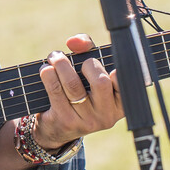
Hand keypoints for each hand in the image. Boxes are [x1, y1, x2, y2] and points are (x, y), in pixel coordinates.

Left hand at [33, 34, 124, 149]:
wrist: (59, 127)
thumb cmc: (81, 91)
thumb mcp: (90, 71)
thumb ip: (87, 49)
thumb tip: (74, 42)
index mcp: (121, 103)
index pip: (123, 81)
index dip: (115, 67)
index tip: (106, 62)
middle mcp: (107, 115)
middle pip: (101, 82)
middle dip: (87, 64)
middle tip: (76, 60)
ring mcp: (87, 121)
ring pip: (73, 85)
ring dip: (61, 65)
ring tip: (54, 57)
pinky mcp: (66, 121)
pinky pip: (56, 92)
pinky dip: (49, 76)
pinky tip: (46, 69)